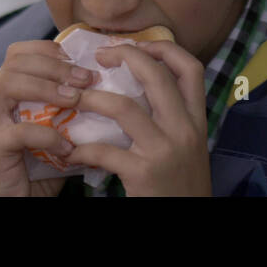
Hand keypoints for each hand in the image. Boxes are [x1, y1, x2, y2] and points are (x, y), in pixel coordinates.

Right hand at [0, 39, 95, 196]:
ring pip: (11, 84)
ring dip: (48, 89)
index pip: (19, 52)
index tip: (82, 61)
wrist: (12, 203)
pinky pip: (20, 131)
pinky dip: (48, 136)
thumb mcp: (55, 129)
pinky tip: (68, 147)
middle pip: (15, 61)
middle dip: (55, 65)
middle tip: (87, 79)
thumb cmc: (36, 166)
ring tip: (76, 101)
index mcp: (5, 92)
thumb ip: (69, 108)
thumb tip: (108, 87)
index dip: (50, 50)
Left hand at [63, 40, 211, 195]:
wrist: (188, 221)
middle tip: (99, 56)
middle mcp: (185, 129)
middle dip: (125, 56)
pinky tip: (70, 152)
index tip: (137, 45)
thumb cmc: (180, 184)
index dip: (163, 48)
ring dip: (91, 99)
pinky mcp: (144, 173)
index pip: (190, 67)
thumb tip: (136, 88)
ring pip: (124, 106)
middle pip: (156, 75)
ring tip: (74, 99)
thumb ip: (171, 118)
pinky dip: (82, 149)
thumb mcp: (187, 145)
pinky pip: (105, 151)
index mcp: (197, 119)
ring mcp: (165, 150)